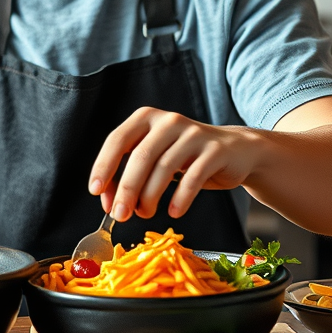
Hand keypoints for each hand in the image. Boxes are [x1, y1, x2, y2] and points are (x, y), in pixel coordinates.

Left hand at [89, 108, 256, 221]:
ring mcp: (193, 134)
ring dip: (150, 197)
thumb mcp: (155, 158)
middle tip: (120, 214)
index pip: (118, 139)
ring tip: (145, 213)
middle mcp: (169, 121)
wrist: (235, 151)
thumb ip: (131, 175)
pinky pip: (193, 178)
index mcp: (147, 118)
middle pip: (140, 156)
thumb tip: (110, 202)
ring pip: (164, 167)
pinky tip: (173, 211)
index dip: (103, 166)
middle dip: (127, 188)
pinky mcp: (215, 151)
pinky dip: (180, 198)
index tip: (95, 191)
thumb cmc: (186, 157)